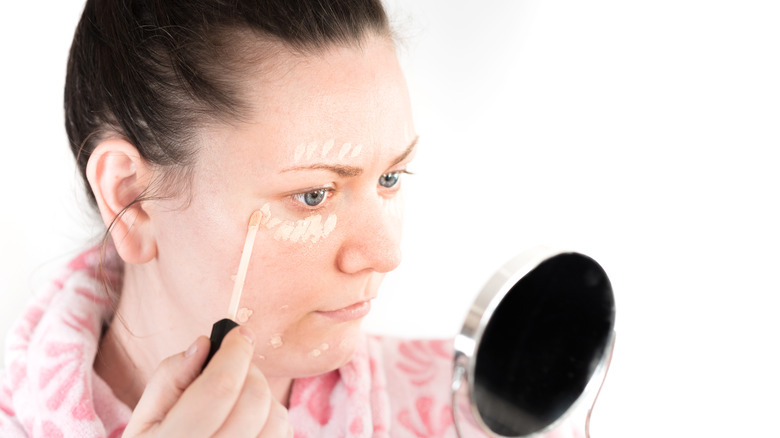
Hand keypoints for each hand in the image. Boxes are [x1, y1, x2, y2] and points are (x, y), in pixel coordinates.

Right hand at [123, 326, 292, 436]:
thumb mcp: (145, 418)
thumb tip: (204, 345)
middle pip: (254, 400)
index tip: (240, 334)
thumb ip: (169, 378)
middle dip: (248, 371)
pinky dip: (272, 418)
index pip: (219, 388)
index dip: (234, 353)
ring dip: (262, 396)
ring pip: (276, 418)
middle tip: (233, 368)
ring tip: (237, 398)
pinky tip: (249, 420)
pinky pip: (283, 435)